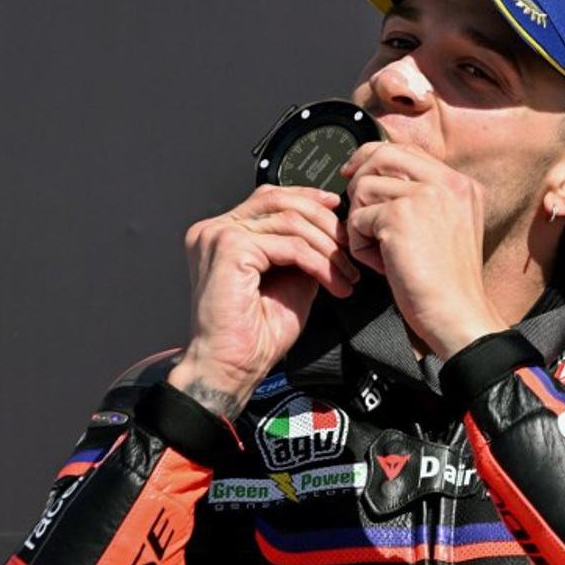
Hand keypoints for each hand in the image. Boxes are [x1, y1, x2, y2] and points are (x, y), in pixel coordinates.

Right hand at [167, 185, 359, 418]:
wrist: (231, 368)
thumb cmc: (252, 336)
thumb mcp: (288, 282)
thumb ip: (300, 252)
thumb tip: (328, 235)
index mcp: (223, 233)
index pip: (269, 197)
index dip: (307, 197)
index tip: (337, 209)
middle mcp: (215, 229)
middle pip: (281, 200)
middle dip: (324, 223)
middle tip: (349, 250)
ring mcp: (219, 235)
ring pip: (290, 221)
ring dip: (328, 249)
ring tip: (346, 275)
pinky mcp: (230, 248)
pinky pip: (289, 245)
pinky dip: (318, 264)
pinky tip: (333, 283)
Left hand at [341, 142, 507, 358]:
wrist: (458, 314)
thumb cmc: (449, 284)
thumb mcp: (448, 229)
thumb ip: (425, 200)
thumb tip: (379, 180)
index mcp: (462, 185)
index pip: (408, 151)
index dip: (375, 159)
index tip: (357, 174)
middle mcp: (447, 183)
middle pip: (382, 154)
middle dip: (358, 179)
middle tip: (354, 208)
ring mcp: (425, 196)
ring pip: (364, 186)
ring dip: (361, 221)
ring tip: (380, 251)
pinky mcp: (400, 217)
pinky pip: (357, 218)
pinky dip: (360, 245)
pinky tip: (382, 265)